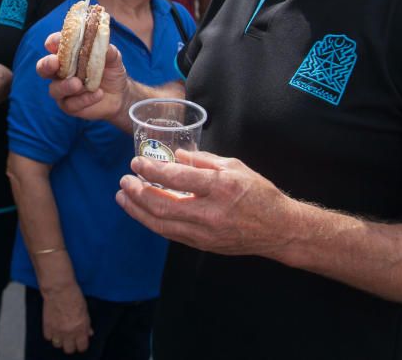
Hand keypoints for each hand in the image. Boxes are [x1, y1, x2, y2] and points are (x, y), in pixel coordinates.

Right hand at [35, 31, 129, 121]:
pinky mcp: (69, 105)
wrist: (120, 95)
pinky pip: (70, 104)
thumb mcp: (113, 59)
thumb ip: (108, 51)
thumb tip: (103, 42)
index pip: (54, 44)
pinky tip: (98, 94)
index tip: (56, 42)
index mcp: (67, 54)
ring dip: (65, 85)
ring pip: (55, 89)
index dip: (53, 42)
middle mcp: (60, 71)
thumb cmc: (111, 71)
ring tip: (78, 84)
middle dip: (47, 64)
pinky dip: (83, 99)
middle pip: (43, 67)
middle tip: (54, 62)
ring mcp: (63, 89)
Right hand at [42, 283, 92, 353]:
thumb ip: (86, 325)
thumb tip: (88, 332)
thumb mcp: (85, 311)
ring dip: (60, 340)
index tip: (80, 342)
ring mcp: (57, 331)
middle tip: (71, 338)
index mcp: (80, 329)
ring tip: (61, 333)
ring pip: (58, 345)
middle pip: (69, 349)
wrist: (59, 289)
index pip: (82, 347)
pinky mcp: (47, 326)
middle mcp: (69, 333)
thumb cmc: (74, 296)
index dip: (81, 345)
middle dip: (71, 345)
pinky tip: (53, 328)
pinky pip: (48, 338)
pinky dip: (50, 334)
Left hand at [115, 150, 299, 258]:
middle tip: (124, 181)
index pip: (178, 178)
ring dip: (138, 211)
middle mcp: (210, 213)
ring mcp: (205, 233)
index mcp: (220, 187)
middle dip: (138, 193)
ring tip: (123, 198)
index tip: (136, 162)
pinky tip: (143, 212)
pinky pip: (171, 234)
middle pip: (163, 205)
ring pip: (162, 224)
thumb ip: (203, 160)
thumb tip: (175, 155)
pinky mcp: (202, 245)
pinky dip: (153, 222)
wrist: (278, 229)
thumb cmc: (259, 193)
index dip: (152, 170)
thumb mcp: (234, 166)